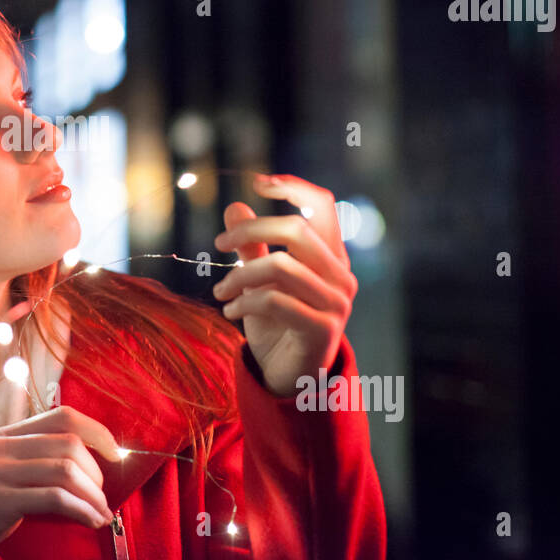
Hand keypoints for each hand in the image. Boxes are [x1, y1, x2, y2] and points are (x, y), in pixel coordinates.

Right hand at [0, 405, 120, 559]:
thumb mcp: (8, 470)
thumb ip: (39, 458)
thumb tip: (93, 463)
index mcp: (7, 434)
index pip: (62, 416)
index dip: (96, 431)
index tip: (116, 453)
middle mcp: (2, 446)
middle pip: (69, 445)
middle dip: (97, 474)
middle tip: (102, 497)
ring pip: (66, 471)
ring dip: (93, 496)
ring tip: (101, 513)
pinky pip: (54, 499)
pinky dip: (81, 510)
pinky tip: (90, 520)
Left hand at [212, 174, 357, 396]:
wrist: (290, 377)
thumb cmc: (276, 323)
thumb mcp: (258, 280)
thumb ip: (251, 246)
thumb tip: (235, 206)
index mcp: (331, 256)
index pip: (323, 205)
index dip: (294, 187)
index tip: (258, 182)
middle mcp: (341, 275)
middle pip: (296, 229)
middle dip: (250, 232)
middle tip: (218, 244)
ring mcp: (337, 303)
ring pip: (280, 266)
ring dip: (238, 277)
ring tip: (220, 291)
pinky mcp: (323, 329)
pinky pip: (274, 300)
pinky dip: (243, 301)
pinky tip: (229, 310)